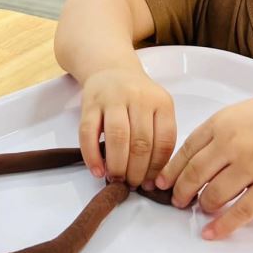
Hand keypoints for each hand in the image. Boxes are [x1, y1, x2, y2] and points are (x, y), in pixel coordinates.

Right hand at [78, 66, 176, 186]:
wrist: (111, 68)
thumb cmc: (136, 97)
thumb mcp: (156, 109)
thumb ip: (157, 139)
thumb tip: (153, 181)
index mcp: (161, 102)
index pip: (164, 141)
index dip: (157, 168)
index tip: (150, 184)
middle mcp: (138, 97)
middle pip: (141, 142)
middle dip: (136, 171)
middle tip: (131, 185)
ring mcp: (112, 98)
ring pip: (117, 137)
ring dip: (117, 165)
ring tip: (116, 180)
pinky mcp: (89, 103)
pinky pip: (88, 133)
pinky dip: (92, 156)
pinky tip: (97, 171)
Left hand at [156, 85, 252, 238]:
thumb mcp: (241, 113)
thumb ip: (217, 134)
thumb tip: (194, 160)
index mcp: (221, 123)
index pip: (185, 152)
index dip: (170, 172)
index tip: (161, 184)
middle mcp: (232, 144)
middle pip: (194, 176)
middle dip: (181, 192)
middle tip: (178, 201)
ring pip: (214, 195)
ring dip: (203, 206)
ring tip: (203, 208)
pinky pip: (242, 211)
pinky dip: (223, 225)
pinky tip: (212, 232)